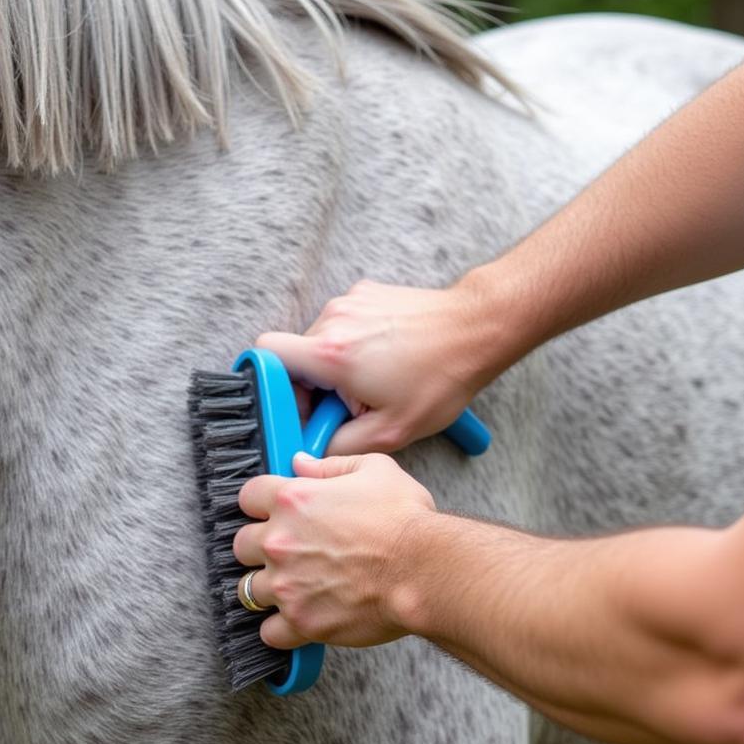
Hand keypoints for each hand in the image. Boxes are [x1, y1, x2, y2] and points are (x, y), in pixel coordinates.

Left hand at [232, 451, 436, 649]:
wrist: (426, 569)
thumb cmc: (405, 519)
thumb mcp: (375, 469)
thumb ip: (331, 465)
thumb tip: (301, 463)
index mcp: (293, 499)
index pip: (247, 496)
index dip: (261, 502)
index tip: (273, 511)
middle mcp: (280, 542)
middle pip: (240, 545)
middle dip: (260, 546)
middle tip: (288, 550)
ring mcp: (287, 585)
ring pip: (249, 589)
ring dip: (269, 587)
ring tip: (294, 586)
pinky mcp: (301, 622)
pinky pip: (268, 632)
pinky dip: (280, 628)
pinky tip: (298, 617)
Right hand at [256, 278, 485, 454]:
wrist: (477, 328)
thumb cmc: (440, 377)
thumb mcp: (391, 430)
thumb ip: (340, 445)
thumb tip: (312, 451)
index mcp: (331, 352)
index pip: (266, 355)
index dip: (273, 387)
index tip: (297, 407)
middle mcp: (333, 319)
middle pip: (296, 355)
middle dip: (315, 385)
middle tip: (349, 406)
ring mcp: (349, 300)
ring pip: (321, 340)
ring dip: (338, 365)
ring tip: (377, 381)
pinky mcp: (366, 292)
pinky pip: (344, 323)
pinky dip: (356, 343)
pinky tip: (388, 358)